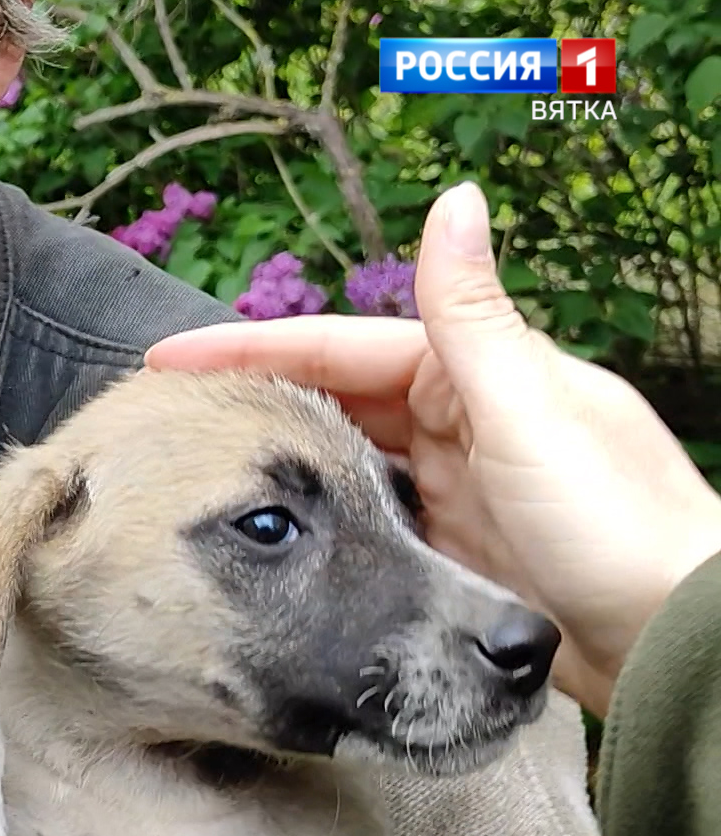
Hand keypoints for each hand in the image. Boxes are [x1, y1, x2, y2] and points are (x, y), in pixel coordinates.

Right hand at [145, 182, 720, 716]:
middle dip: (252, 399)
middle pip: (331, 398)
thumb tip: (455, 196)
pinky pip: (365, 520)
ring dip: (279, 457)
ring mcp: (454, 489)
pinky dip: (318, 515)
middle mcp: (462, 421)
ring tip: (197, 466)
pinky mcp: (451, 553)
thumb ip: (471, 314)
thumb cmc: (616, 522)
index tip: (166, 358)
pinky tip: (272, 528)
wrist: (676, 639)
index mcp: (477, 374)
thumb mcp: (527, 411)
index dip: (248, 348)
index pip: (337, 346)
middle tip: (165, 416)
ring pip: (341, 460)